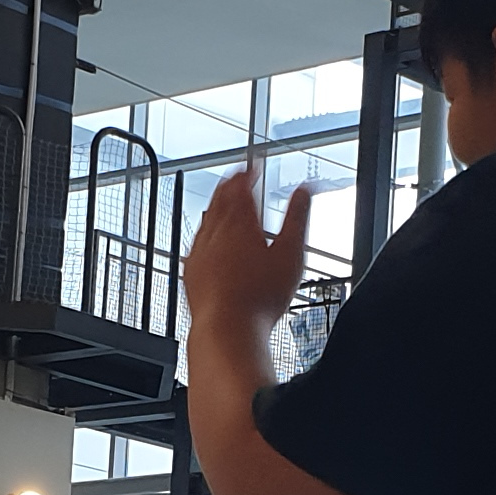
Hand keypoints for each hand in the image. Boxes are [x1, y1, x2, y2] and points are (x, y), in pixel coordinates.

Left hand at [184, 169, 309, 339]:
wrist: (226, 328)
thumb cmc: (259, 298)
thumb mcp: (290, 255)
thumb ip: (298, 218)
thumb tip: (304, 190)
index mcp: (240, 223)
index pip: (241, 186)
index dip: (248, 173)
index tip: (253, 166)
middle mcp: (215, 233)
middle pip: (220, 198)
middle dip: (230, 184)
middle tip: (237, 175)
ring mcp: (200, 252)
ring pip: (206, 218)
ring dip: (216, 205)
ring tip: (223, 199)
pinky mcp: (191, 271)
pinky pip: (195, 242)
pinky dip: (204, 232)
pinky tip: (208, 238)